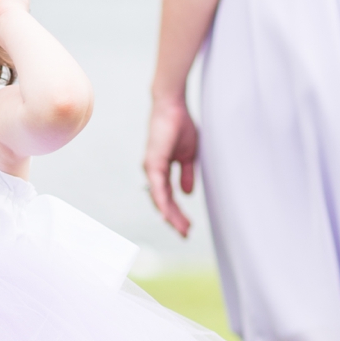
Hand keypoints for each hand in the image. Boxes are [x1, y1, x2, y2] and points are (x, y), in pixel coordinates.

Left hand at [144, 94, 199, 237]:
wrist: (173, 107)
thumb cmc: (180, 127)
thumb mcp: (189, 156)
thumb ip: (186, 174)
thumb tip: (187, 194)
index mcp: (160, 170)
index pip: (168, 197)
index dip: (177, 212)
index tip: (187, 227)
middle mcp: (152, 171)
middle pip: (162, 201)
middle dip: (174, 218)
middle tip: (185, 234)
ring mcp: (151, 167)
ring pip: (159, 197)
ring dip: (170, 214)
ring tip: (181, 229)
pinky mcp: (153, 161)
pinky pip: (157, 186)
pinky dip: (162, 200)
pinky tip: (167, 214)